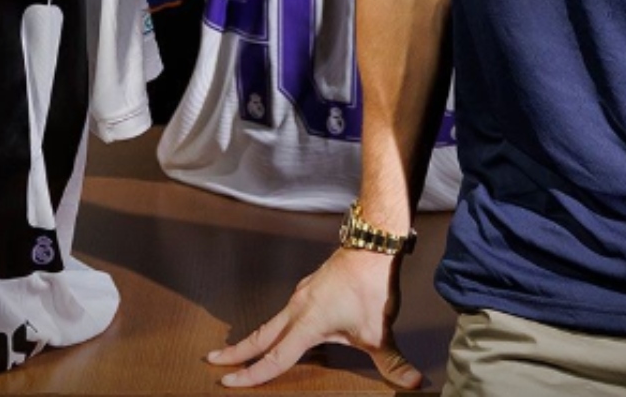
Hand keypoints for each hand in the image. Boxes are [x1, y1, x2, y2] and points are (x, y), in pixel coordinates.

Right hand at [207, 247, 421, 389]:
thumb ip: (393, 362)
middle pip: (260, 336)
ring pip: (271, 323)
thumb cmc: (372, 285)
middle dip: (236, 352)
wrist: (373, 244)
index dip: (251, 375)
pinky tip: (277, 332)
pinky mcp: (309, 288)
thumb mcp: (381, 331)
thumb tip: (413, 384)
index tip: (228, 384)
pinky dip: (273, 326)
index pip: (274, 357)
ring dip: (253, 338)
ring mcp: (301, 296)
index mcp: (307, 323)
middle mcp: (297, 308)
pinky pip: (284, 312)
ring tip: (237, 351)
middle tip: (212, 362)